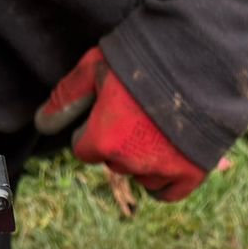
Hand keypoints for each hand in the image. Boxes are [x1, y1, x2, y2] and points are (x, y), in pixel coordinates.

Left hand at [34, 47, 206, 202]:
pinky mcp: (190, 174)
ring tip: (160, 125)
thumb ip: (67, 97)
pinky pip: (166, 192)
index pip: (82, 148)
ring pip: (138, 177)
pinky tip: (167, 155)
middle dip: (120, 141)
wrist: (206, 56)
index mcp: (103, 139)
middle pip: (112, 160)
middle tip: (140, 110)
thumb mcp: (97, 66)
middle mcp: (129, 162)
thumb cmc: (146, 56)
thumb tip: (41, 123)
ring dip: (142, 159)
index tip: (112, 107)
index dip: (93, 125)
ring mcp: (161, 170)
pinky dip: (164, 180)